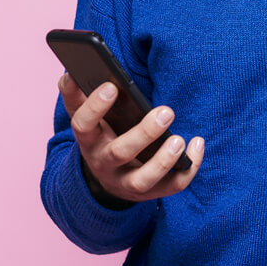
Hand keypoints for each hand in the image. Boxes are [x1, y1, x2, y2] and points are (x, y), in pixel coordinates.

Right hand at [59, 73, 203, 203]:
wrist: (106, 178)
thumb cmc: (101, 133)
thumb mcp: (86, 116)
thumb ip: (76, 94)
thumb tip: (70, 72)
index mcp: (88, 139)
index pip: (83, 125)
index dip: (94, 107)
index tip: (110, 86)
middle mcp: (104, 163)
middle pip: (119, 152)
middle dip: (143, 133)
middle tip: (167, 111)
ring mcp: (126, 182)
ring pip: (142, 179)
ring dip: (162, 161)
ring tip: (179, 139)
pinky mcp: (150, 192)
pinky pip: (170, 186)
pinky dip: (187, 169)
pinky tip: (196, 144)